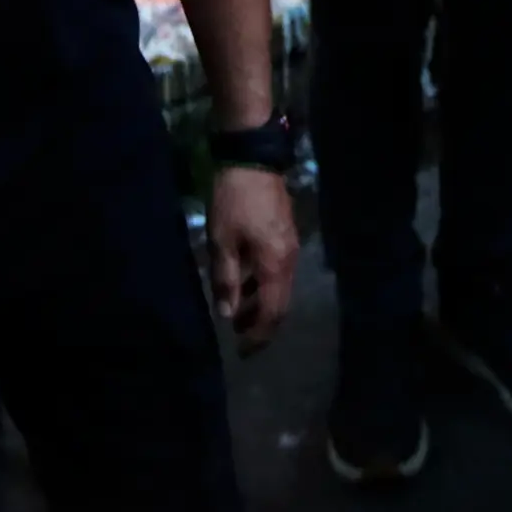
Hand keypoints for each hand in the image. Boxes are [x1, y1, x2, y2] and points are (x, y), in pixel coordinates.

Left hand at [203, 163, 297, 349]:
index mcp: (275, 265)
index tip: (242, 352)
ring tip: (237, 314)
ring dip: (261, 305)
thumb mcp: (222, 241)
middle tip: (241, 339)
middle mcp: (289, 260)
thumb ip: (226, 280)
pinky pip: (278, 272)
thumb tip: (227, 315)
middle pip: (281, 304)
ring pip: (280, 288)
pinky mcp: (285, 235)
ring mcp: (290, 247)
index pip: (271, 312)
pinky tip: (245, 284)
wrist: (253, 159)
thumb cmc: (234, 201)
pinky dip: (263, 286)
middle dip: (262, 325)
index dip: (258, 335)